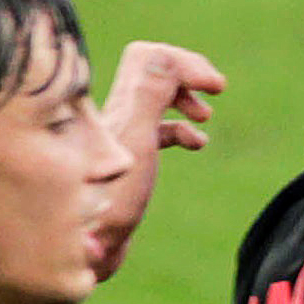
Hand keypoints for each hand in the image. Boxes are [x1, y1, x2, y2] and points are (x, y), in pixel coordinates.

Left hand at [85, 44, 224, 282]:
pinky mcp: (127, 164)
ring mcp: (120, 139)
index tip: (214, 86)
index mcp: (119, 106)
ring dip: (184, 99)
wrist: (88, 247)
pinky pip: (156, 132)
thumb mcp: (138, 141)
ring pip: (155, 100)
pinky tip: (196, 144)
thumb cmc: (111, 198)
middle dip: (188, 74)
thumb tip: (169, 56)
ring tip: (204, 116)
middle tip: (215, 89)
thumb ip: (151, 95)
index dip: (186, 63)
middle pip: (152, 71)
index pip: (150, 57)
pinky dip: (181, 129)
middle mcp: (115, 117)